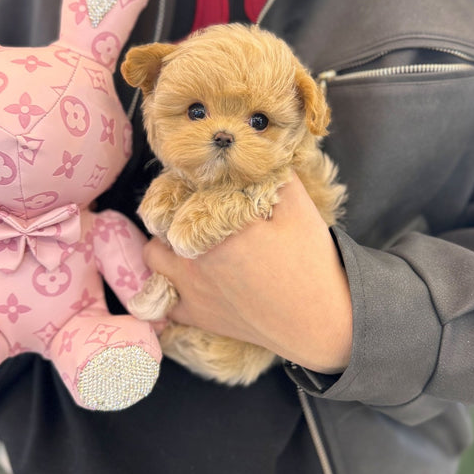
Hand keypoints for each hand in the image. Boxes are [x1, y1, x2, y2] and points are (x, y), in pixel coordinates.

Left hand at [143, 173, 352, 373]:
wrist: (320, 321)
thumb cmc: (311, 262)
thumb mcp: (298, 207)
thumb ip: (272, 175)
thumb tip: (252, 152)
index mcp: (217, 226)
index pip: (184, 189)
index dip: (191, 181)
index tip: (206, 181)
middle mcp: (194, 257)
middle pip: (161, 219)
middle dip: (174, 210)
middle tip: (198, 209)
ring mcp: (190, 289)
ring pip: (153, 255)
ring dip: (164, 244)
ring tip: (188, 241)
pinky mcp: (197, 315)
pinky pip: (163, 299)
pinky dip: (169, 287)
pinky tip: (188, 278)